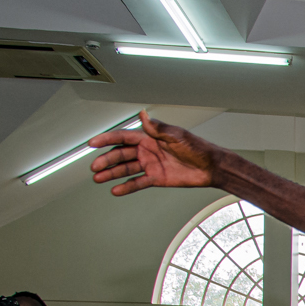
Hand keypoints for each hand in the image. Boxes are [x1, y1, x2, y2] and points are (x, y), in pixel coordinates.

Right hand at [89, 111, 220, 195]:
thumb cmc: (197, 147)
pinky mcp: (156, 178)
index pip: (123, 137)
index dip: (107, 139)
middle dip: (106, 160)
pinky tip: (116, 190)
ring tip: (98, 178)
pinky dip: (127, 186)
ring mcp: (150, 165)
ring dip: (111, 173)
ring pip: (126, 169)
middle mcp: (147, 150)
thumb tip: (143, 115)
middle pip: (121, 154)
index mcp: (149, 137)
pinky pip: (138, 182)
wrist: (211, 167)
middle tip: (94, 166)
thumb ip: (157, 128)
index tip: (93, 143)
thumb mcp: (177, 135)